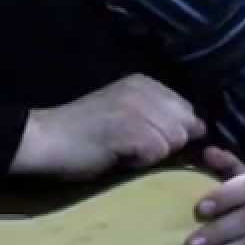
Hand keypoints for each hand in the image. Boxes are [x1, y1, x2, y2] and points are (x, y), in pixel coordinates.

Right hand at [10, 73, 205, 180]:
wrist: (46, 139)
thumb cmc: (85, 134)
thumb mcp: (126, 114)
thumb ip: (158, 117)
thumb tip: (198, 131)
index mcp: (144, 82)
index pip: (188, 109)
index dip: (176, 132)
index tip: (151, 141)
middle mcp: (144, 89)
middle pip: (186, 125)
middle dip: (167, 144)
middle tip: (135, 148)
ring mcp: (137, 106)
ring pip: (174, 140)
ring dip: (154, 154)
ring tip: (125, 152)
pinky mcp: (129, 128)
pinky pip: (157, 152)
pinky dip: (141, 162)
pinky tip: (118, 157)